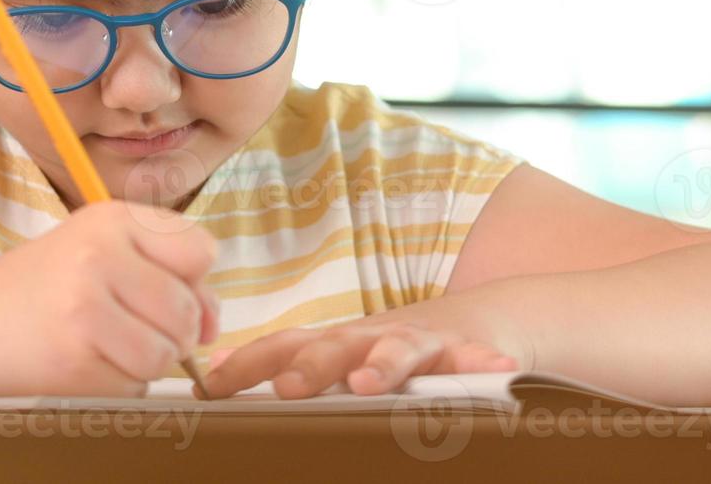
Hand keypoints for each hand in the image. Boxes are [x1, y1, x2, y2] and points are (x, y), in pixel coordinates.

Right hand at [0, 201, 219, 397]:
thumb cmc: (42, 285)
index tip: (168, 294)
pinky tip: (85, 361)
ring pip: (166, 354)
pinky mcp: (72, 355)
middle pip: (187, 310)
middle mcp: (100, 254)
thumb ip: (168, 275)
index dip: (195, 283)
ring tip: (107, 345)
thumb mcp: (102, 252)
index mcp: (113, 217)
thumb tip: (211, 326)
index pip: (201, 251)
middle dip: (172, 332)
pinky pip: (134, 384)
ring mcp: (85, 305)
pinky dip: (119, 383)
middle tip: (131, 327)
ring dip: (146, 362)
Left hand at [200, 318, 525, 399]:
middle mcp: (371, 338)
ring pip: (399, 349)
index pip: (283, 346)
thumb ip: (287, 365)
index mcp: (336, 344)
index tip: (214, 385)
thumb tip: (216, 373)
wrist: (472, 323)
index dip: (249, 363)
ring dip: (383, 365)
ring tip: (368, 384)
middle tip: (287, 388)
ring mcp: (418, 342)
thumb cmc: (389, 351)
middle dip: (310, 365)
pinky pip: (475, 359)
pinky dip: (483, 365)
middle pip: (336, 345)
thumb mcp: (339, 356)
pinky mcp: (464, 351)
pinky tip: (495, 373)